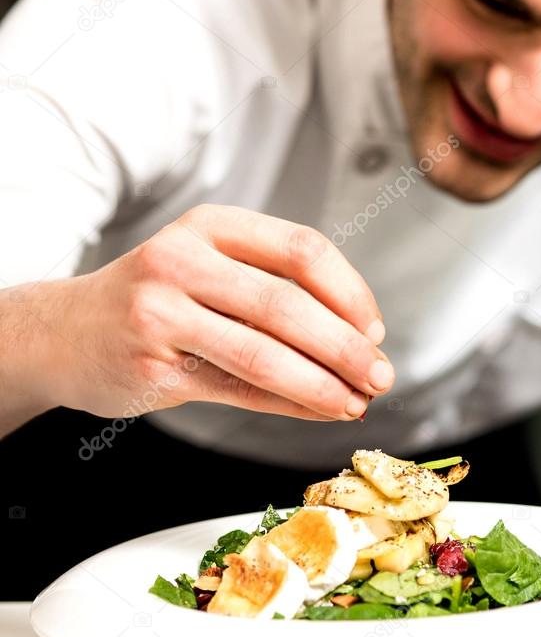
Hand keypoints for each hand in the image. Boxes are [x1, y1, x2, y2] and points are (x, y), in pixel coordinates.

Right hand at [37, 205, 394, 422]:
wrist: (64, 331)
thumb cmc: (153, 296)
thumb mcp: (206, 264)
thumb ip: (272, 285)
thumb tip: (359, 336)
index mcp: (209, 227)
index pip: (301, 250)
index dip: (350, 292)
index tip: (376, 328)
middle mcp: (181, 262)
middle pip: (287, 305)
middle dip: (346, 347)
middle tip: (381, 374)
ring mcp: (161, 315)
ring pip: (263, 354)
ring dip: (323, 384)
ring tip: (357, 400)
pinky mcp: (152, 369)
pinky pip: (238, 390)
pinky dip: (290, 404)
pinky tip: (319, 409)